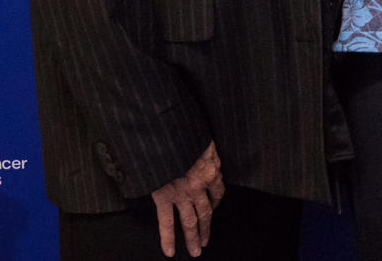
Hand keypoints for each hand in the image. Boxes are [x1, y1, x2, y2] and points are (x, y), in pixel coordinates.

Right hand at [149, 141, 224, 257]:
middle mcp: (200, 185)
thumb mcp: (203, 140)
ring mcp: (182, 193)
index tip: (213, 208)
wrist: (166, 132)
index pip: (217, 191)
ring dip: (193, 237)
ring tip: (195, 251)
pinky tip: (170, 251)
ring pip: (190, 221)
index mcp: (211, 169)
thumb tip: (205, 154)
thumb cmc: (185, 132)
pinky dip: (168, 238)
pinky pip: (166, 221)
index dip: (216, 202)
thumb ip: (206, 151)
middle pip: (206, 212)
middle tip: (205, 243)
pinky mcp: (164, 196)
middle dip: (206, 228)